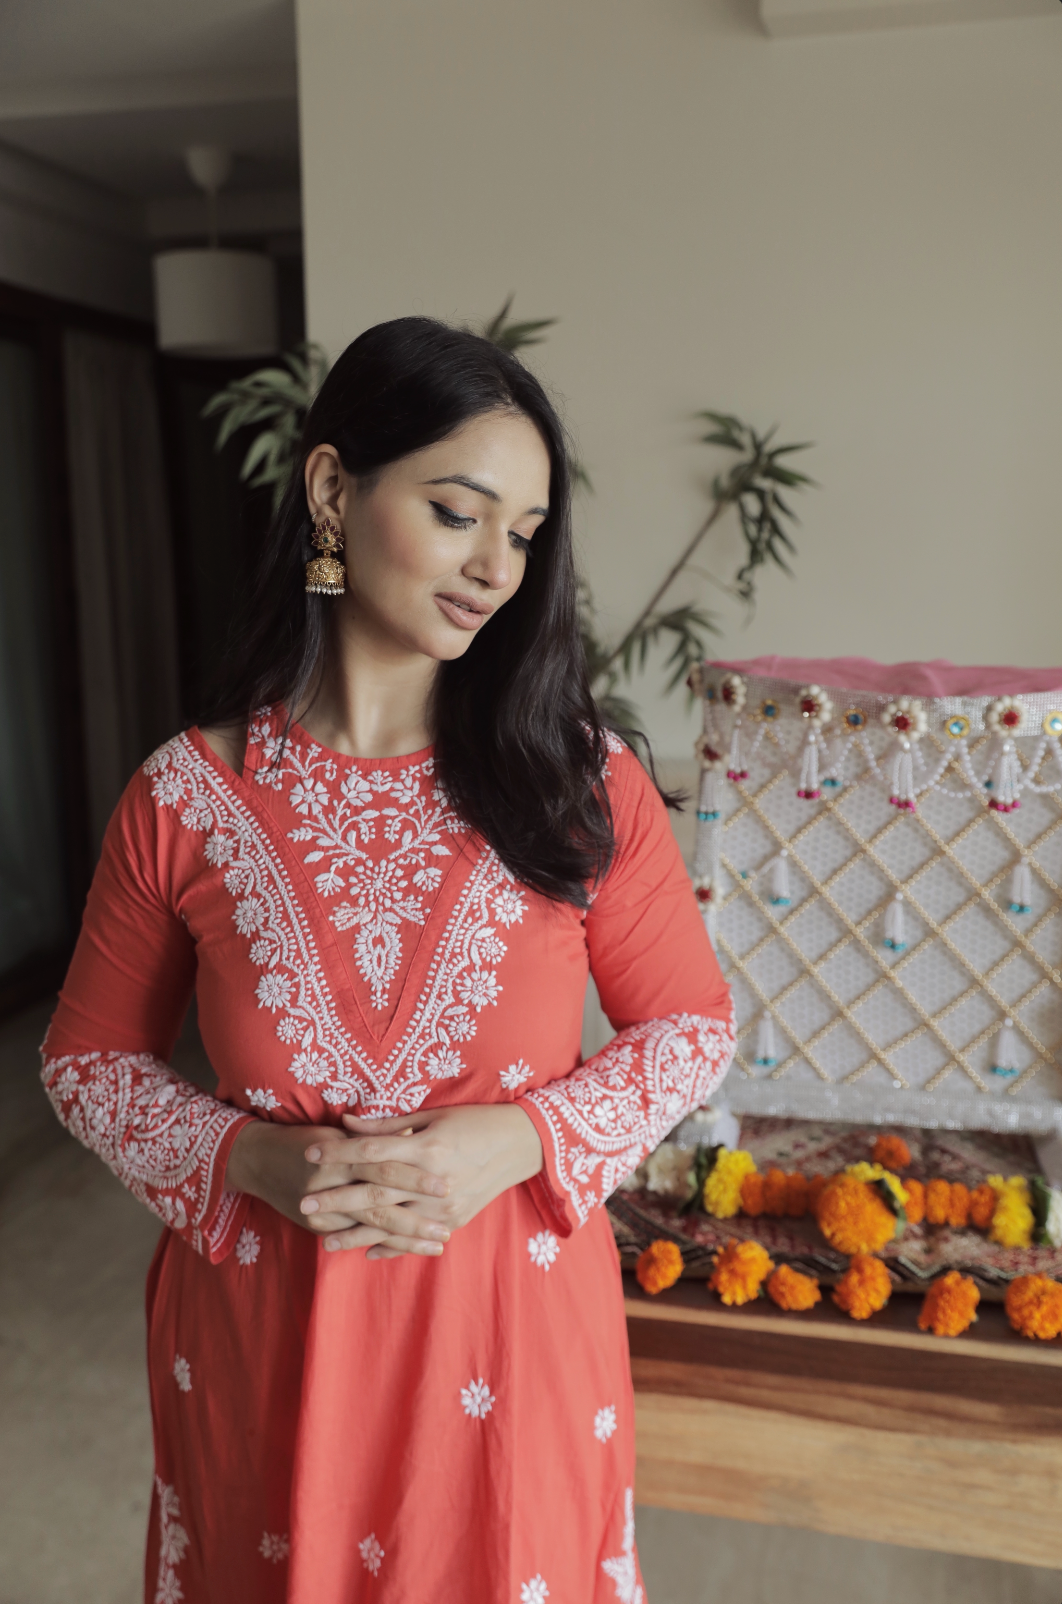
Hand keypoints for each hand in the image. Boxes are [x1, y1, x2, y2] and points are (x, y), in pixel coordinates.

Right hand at [224, 1119, 452, 1255]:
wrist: (258, 1158)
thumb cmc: (307, 1137)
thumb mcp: (341, 1130)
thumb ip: (376, 1137)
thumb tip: (414, 1134)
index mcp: (339, 1155)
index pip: (384, 1167)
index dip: (415, 1178)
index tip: (446, 1186)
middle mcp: (329, 1184)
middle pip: (380, 1203)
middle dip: (415, 1219)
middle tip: (447, 1227)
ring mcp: (321, 1211)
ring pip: (371, 1227)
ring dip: (406, 1238)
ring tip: (438, 1244)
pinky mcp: (317, 1228)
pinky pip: (356, 1239)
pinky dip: (383, 1245)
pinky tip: (408, 1250)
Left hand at [305, 1103, 543, 1257]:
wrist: (521, 1146)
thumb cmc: (473, 1122)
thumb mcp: (432, 1116)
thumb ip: (388, 1126)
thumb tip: (347, 1123)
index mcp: (428, 1148)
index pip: (373, 1152)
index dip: (340, 1152)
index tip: (310, 1154)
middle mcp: (435, 1181)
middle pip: (377, 1193)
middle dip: (338, 1200)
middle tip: (304, 1204)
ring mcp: (445, 1207)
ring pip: (393, 1224)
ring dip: (357, 1234)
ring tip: (324, 1241)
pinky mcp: (454, 1221)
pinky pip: (416, 1238)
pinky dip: (391, 1247)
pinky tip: (366, 1253)